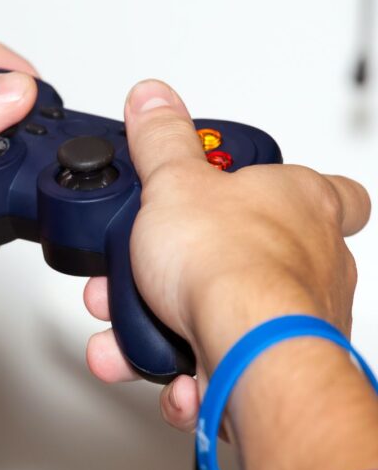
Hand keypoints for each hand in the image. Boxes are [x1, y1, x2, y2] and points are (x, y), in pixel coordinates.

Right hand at [84, 79, 369, 430]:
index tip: (256, 193)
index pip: (332, 190)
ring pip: (233, 314)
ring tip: (136, 321)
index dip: (297, 190)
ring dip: (176, 321)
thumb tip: (153, 99)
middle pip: (260, 256)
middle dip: (198, 266)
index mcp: (300, 202)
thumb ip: (161, 140)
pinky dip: (192, 370)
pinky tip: (166, 363)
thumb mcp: (174, 183)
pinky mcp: (272, 360)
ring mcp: (298, 314)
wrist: (245, 349)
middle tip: (164, 265)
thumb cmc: (231, 263)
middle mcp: (313, 259)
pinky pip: (227, 362)